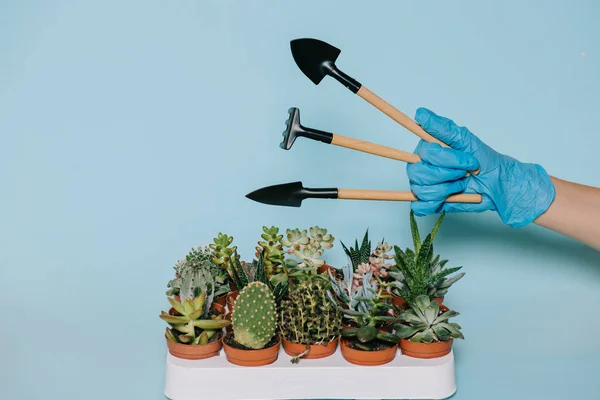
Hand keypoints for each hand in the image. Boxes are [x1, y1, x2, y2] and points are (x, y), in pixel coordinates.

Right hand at [406, 108, 555, 227]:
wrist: (497, 186)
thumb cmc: (484, 162)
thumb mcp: (466, 140)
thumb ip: (442, 127)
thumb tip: (421, 114)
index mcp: (427, 149)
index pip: (425, 154)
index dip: (447, 160)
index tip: (467, 161)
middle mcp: (421, 166)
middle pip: (419, 173)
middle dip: (447, 175)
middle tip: (464, 174)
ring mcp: (423, 185)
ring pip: (422, 190)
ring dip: (446, 190)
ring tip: (461, 185)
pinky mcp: (428, 202)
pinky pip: (420, 206)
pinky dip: (437, 203)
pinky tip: (450, 197)